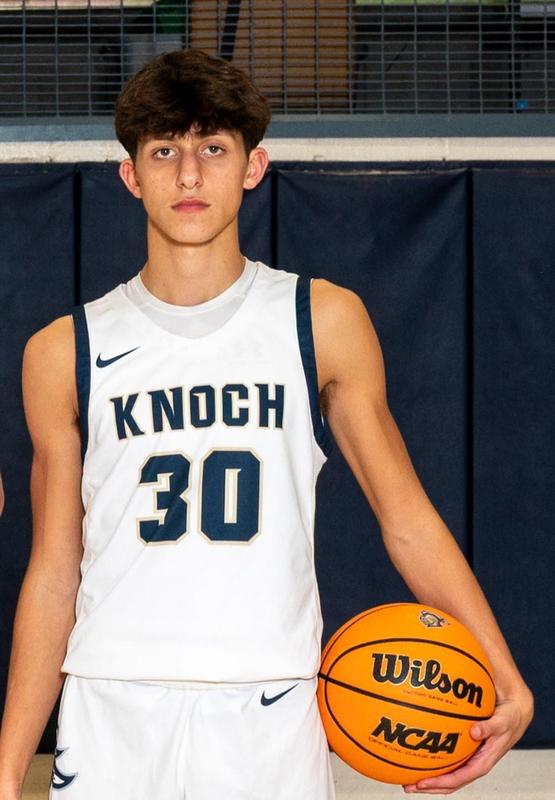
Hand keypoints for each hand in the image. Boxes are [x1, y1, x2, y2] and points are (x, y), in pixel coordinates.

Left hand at [402, 688, 533, 793]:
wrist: (516, 712)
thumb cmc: (509, 718)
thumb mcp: (503, 722)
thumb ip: (490, 726)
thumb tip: (474, 731)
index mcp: (483, 762)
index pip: (460, 778)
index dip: (442, 783)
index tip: (423, 783)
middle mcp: (475, 763)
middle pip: (450, 782)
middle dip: (429, 787)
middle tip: (408, 786)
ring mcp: (470, 758)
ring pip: (448, 774)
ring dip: (429, 778)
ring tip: (407, 778)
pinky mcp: (467, 751)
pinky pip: (449, 760)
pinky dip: (434, 761)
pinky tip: (419, 754)